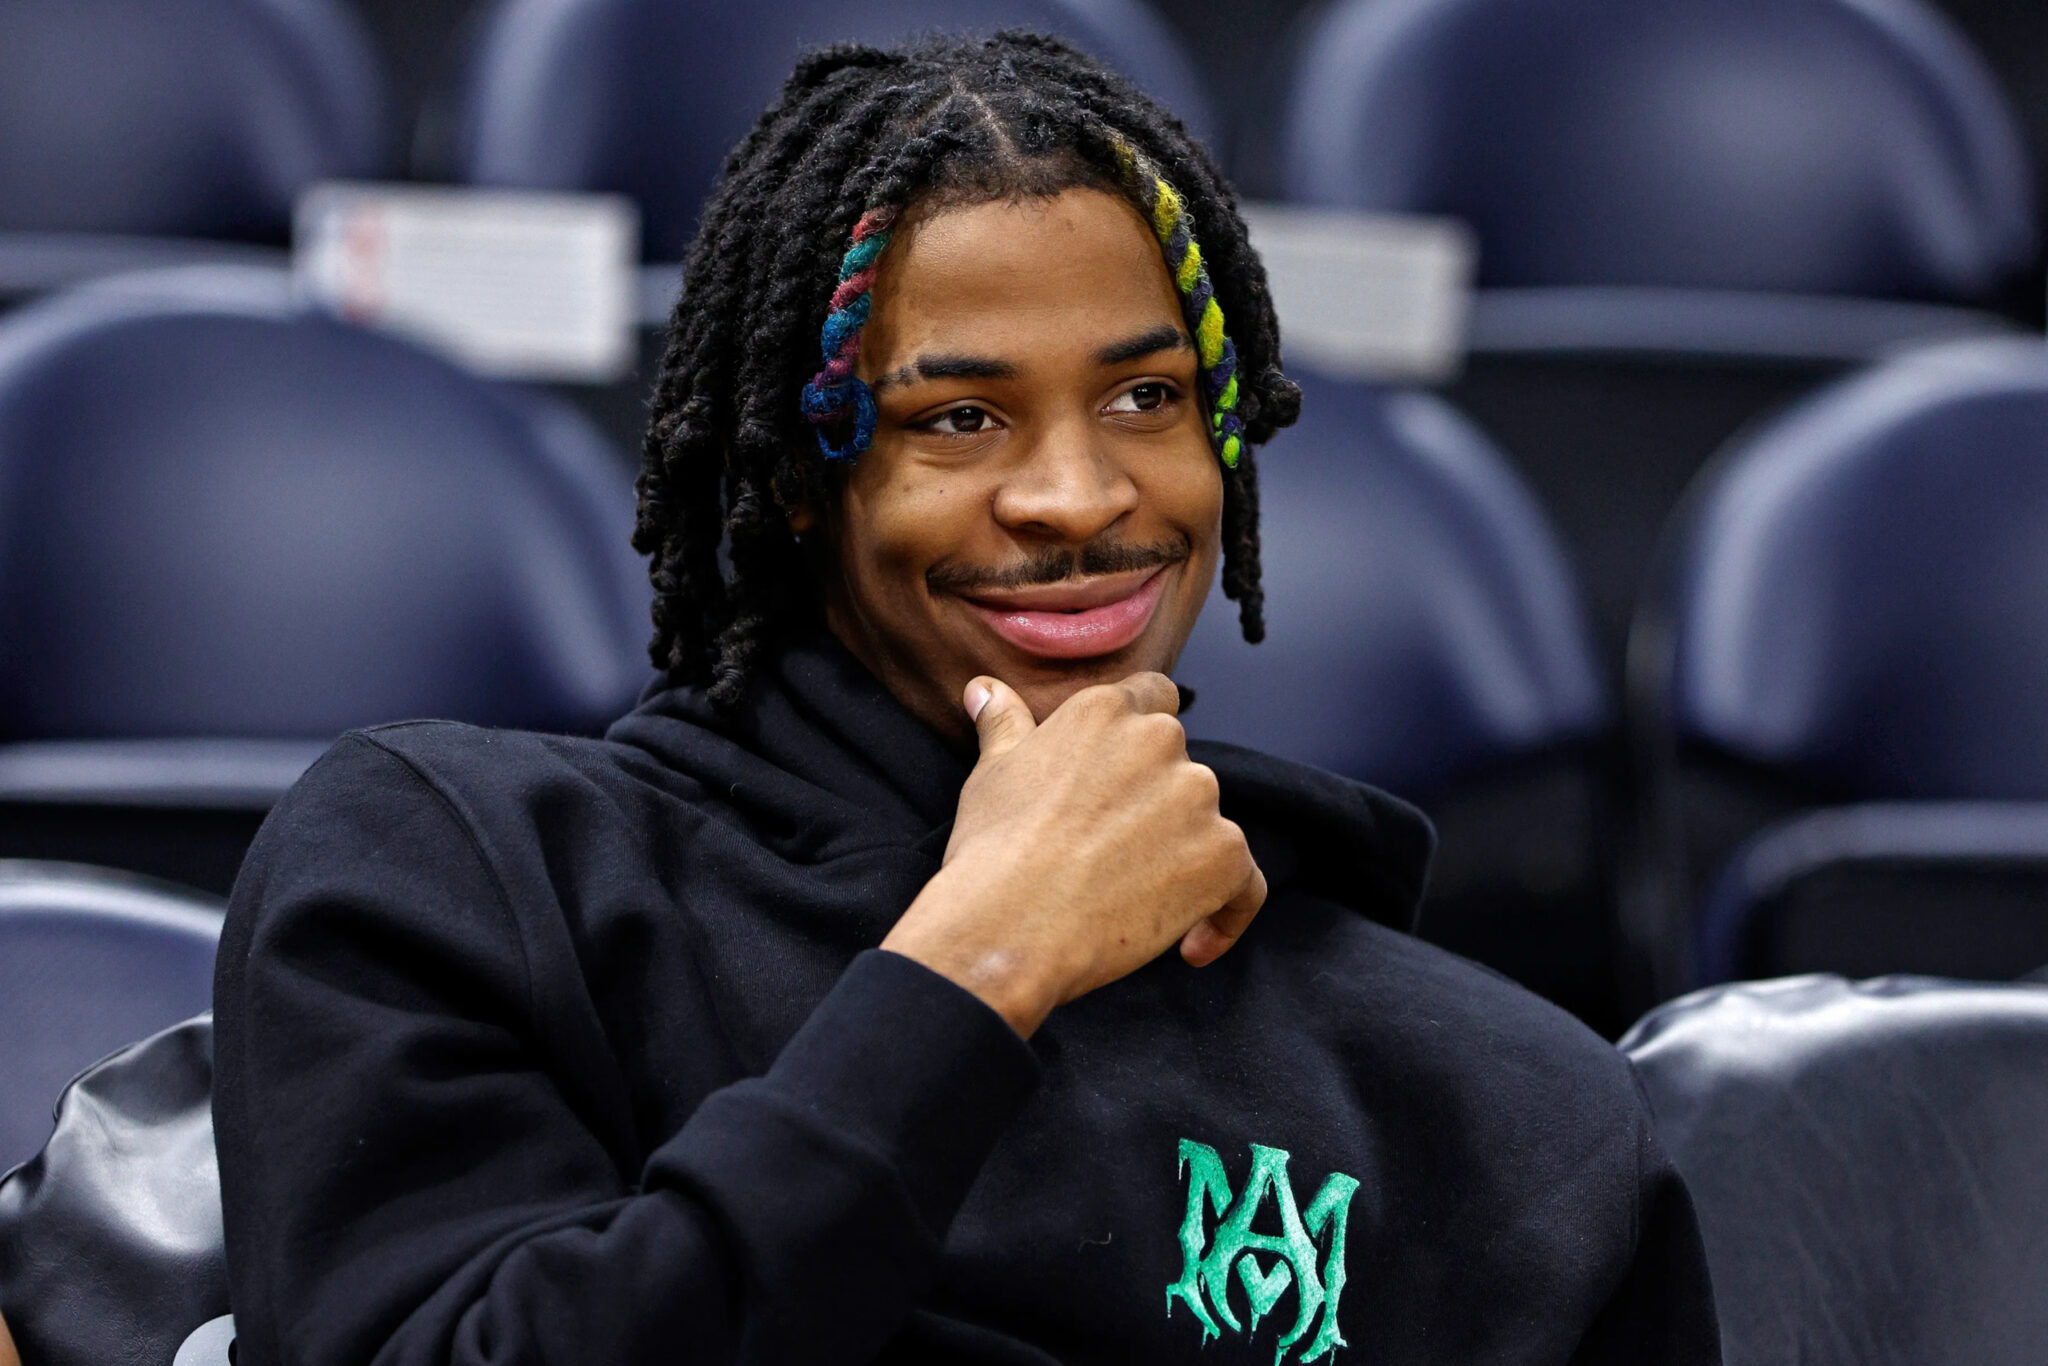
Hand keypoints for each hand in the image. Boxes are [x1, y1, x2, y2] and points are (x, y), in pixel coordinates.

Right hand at [880, 672, 1266, 1036]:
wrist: (1008, 928)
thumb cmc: (992, 852)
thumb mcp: (991, 773)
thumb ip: (1005, 724)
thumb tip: (984, 689)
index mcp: (1105, 710)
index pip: (1155, 699)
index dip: (1144, 745)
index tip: (1124, 787)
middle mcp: (1159, 739)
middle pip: (1180, 767)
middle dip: (1157, 809)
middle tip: (1108, 859)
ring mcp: (1197, 795)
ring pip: (1208, 824)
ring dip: (1183, 858)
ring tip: (1132, 904)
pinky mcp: (1223, 854)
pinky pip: (1245, 883)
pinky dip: (1224, 913)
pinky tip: (1190, 945)